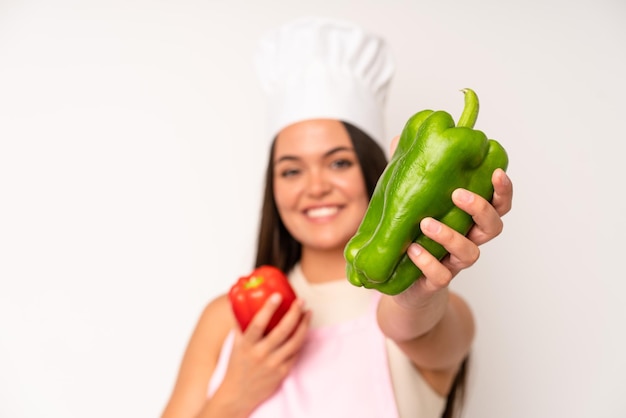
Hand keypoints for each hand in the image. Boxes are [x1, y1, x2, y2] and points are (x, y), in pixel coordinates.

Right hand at [213, 294, 310, 415]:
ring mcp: (273, 364)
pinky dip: (301, 339)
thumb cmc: (237, 366)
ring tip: (308, 313)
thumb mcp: (235, 344)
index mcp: (247, 345)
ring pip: (294, 341)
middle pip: (282, 330)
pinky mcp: (283, 372)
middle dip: (294, 313)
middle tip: (301, 301)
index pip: (258, 324)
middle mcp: (261, 354)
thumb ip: (240, 324)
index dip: (268, 309)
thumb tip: (242, 302)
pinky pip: (296, 353)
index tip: (277, 296)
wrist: (239, 394)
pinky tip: (304, 329)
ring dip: (304, 325)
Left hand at [401, 169, 512, 298]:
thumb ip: (411, 170)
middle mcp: (469, 240)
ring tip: (426, 222)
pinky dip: (429, 262)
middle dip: (480, 208)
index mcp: (468, 218)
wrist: (399, 280)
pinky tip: (413, 249)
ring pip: (470, 252)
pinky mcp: (436, 281)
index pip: (498, 203)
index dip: (503, 189)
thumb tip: (401, 136)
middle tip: (459, 193)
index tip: (497, 170)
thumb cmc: (412, 232)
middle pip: (493, 226)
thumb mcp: (411, 199)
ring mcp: (455, 263)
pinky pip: (441, 275)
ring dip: (450, 235)